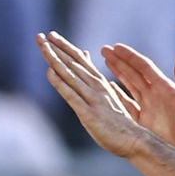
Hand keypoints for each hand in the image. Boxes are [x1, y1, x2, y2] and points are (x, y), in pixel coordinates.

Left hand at [37, 31, 145, 157]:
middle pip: (73, 64)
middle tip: (40, 36)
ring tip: (42, 46)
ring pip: (70, 75)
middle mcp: (96, 87)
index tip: (51, 35)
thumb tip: (86, 60)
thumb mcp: (107, 96)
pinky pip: (71, 96)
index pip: (80, 60)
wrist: (134, 140)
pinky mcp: (89, 114)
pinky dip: (60, 83)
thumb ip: (95, 78)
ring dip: (54, 59)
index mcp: (100, 83)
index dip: (65, 47)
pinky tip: (49, 72)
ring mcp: (92, 99)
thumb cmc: (118, 121)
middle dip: (55, 49)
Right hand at [101, 43, 174, 160]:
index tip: (116, 47)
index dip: (130, 57)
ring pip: (127, 85)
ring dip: (116, 73)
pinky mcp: (141, 120)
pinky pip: (125, 104)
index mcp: (163, 86)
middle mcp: (153, 93)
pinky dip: (116, 95)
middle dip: (118, 61)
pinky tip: (107, 87)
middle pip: (132, 73)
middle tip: (104, 50)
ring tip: (103, 62)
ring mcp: (146, 106)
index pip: (143, 67)